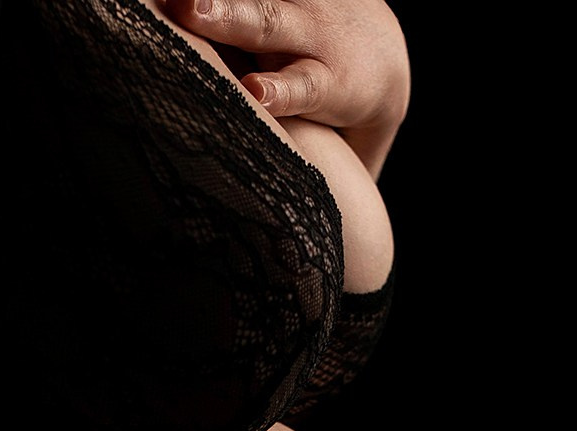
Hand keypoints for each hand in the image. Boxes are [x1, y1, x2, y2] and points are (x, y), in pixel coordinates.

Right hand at [167, 0, 410, 175]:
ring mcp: (291, 4)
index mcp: (332, 81)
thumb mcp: (350, 153)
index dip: (280, 89)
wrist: (382, 47)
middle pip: (269, 25)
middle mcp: (309, 34)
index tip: (256, 92)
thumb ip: (333, 185)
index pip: (305, 85)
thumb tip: (327, 258)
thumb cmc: (349, 118)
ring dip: (212, 0)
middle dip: (231, 19)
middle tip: (194, 12)